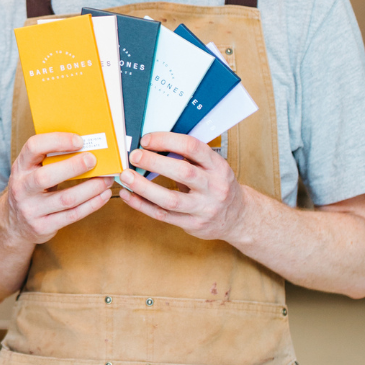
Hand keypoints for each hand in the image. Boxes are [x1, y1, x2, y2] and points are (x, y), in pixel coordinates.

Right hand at [0, 132, 114, 245]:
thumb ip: (50, 159)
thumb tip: (86, 145)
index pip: (33, 147)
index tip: (79, 140)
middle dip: (74, 167)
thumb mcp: (31, 170)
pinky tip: (103, 195)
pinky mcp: (43, 226)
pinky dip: (92, 204)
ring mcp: (31, 210)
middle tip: (94, 160)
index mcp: (20, 167)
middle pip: (46, 176)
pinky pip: (72, 215)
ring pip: (66, 199)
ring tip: (107, 179)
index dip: (57, 140)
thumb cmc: (30, 189)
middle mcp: (22, 188)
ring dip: (91, 188)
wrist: (14, 223)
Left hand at [118, 132, 247, 239]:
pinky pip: (163, 215)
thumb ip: (187, 158)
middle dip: (154, 162)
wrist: (238, 217)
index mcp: (218, 166)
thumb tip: (151, 145)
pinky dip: (142, 205)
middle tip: (134, 156)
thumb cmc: (217, 186)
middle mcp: (214, 187)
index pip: (192, 148)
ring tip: (125, 176)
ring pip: (170, 199)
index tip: (146, 140)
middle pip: (182, 172)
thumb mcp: (212, 167)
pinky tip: (128, 195)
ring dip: (144, 187)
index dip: (167, 141)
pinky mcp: (192, 224)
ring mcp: (204, 208)